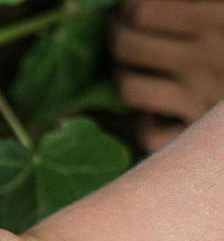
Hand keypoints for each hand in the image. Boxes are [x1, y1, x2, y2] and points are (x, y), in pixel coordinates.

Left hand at [114, 0, 223, 150]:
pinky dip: (146, 123)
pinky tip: (156, 110)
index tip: (131, 7)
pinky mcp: (197, 134)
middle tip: (123, 31)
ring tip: (133, 67)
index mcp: (220, 19)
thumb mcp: (221, 15)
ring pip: (129, 87)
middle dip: (119, 36)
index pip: (144, 12)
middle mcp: (208, 59)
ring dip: (124, 76)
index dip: (129, 8)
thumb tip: (139, 9)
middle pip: (127, 46)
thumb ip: (200, 10)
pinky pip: (149, 133)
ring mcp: (200, 100)